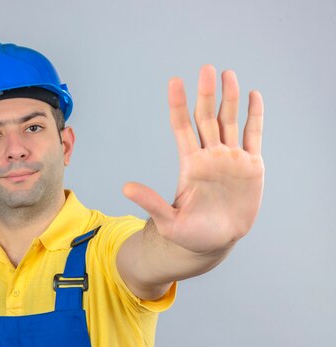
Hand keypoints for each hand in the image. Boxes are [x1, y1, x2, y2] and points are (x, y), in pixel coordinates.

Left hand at [123, 65, 263, 253]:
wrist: (215, 243)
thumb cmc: (189, 234)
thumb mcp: (168, 220)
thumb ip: (151, 202)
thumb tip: (125, 188)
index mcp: (190, 164)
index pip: (182, 127)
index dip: (178, 105)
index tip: (175, 82)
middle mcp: (210, 156)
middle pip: (207, 118)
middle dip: (207, 94)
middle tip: (206, 68)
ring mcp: (230, 159)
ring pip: (230, 121)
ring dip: (229, 98)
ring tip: (227, 74)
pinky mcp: (251, 166)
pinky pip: (253, 136)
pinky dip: (255, 116)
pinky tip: (253, 96)